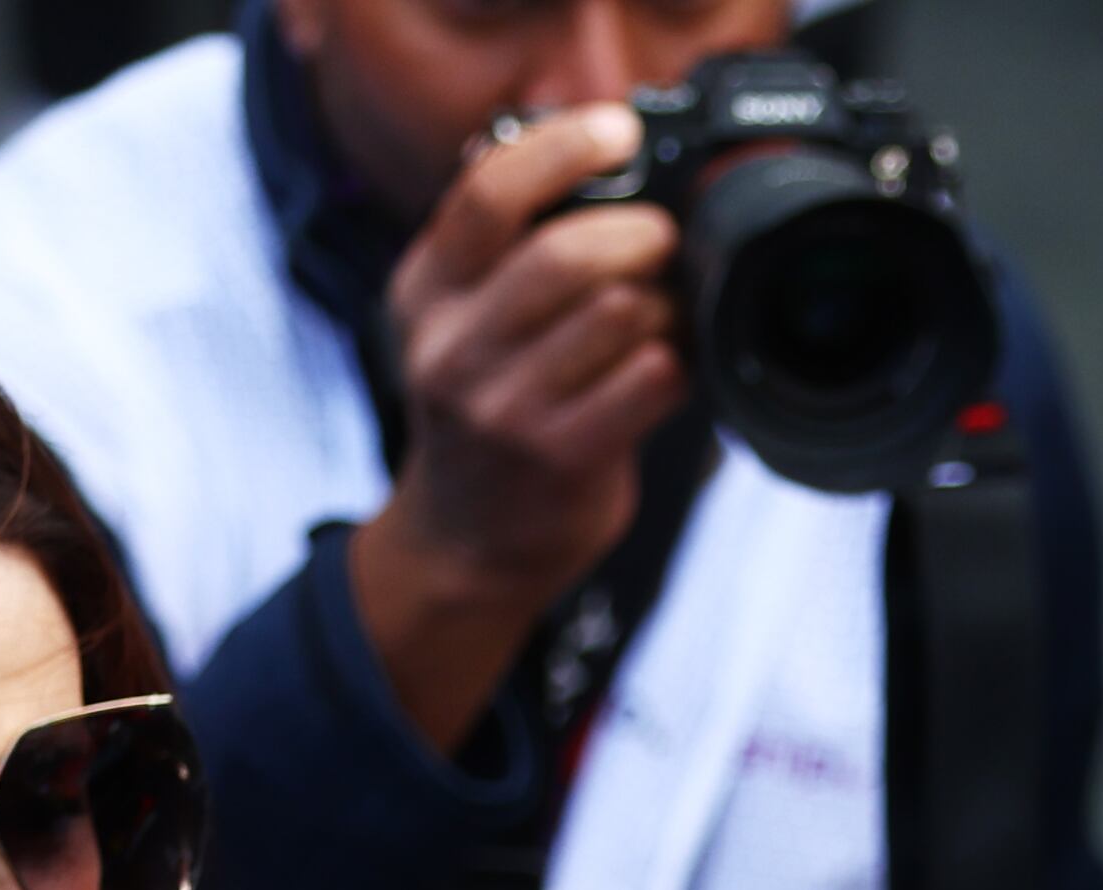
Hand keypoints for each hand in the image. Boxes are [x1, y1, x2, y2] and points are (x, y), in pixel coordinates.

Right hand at [348, 108, 685, 752]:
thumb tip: (596, 159)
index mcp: (427, 291)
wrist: (464, 544)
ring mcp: (504, 408)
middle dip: (639, 234)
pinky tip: (661, 371)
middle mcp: (453, 346)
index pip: (490, 191)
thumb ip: (503, 246)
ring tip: (654, 320)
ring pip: (619, 312)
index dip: (566, 147)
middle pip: (568, 252)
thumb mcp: (457, 319)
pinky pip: (650, 377)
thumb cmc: (483, 411)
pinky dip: (675, 364)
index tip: (619, 132)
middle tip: (660, 241)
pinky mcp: (559, 457)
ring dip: (660, 306)